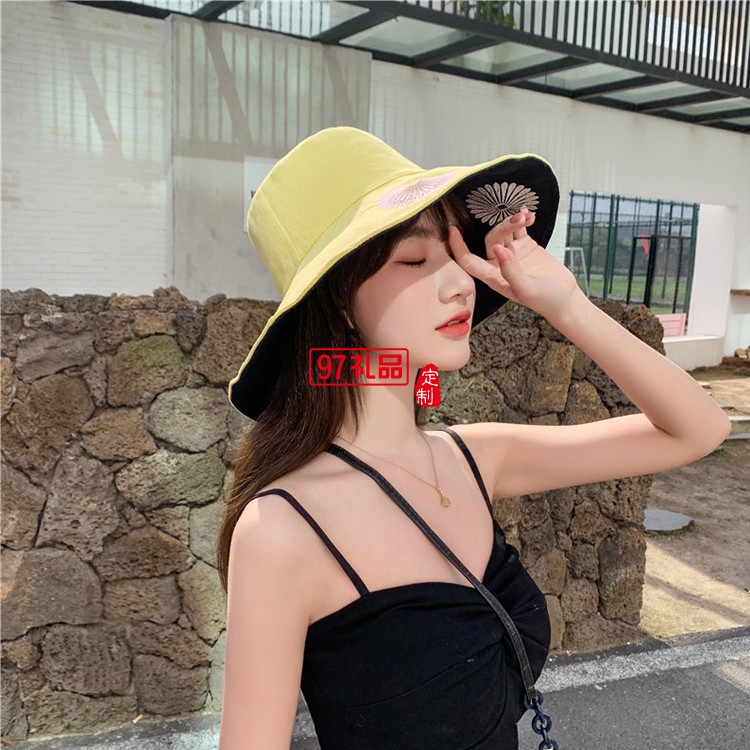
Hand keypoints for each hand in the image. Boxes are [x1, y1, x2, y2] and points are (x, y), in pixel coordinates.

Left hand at [448, 207, 583, 320]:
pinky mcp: (526, 246)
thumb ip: (511, 271)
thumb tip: (498, 250)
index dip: (458, 247)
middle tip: (519, 220)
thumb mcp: (527, 289)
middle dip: (503, 227)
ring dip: (513, 220)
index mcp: (493, 277)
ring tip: (525, 215)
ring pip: (505, 231)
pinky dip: (523, 219)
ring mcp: (512, 254)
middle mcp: (499, 264)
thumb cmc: (545, 300)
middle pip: (491, 239)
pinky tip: (529, 214)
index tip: (452, 230)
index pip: (469, 261)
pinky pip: (519, 228)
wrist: (565, 298)